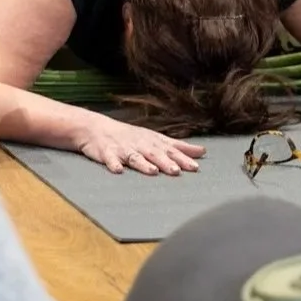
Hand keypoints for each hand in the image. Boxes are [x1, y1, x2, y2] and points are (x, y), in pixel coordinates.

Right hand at [76, 114, 203, 175]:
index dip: (183, 158)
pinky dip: (114, 164)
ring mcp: (123, 149)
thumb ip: (179, 147)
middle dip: (166, 162)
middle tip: (177, 171)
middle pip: (155, 154)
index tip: (195, 167)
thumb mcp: (156, 139)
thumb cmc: (131, 136)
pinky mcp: (107, 153)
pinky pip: (110, 160)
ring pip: (135, 157)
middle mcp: (140, 144)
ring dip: (144, 164)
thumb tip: (203, 151)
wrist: (97, 128)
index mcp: (153, 141)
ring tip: (153, 171)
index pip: (170, 150)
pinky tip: (118, 171)